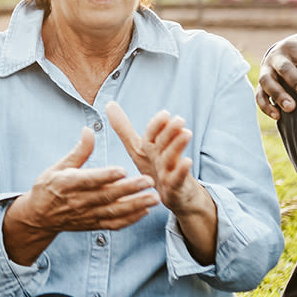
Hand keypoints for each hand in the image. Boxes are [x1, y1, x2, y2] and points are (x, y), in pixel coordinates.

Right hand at [2, 127, 159, 264]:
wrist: (38, 217)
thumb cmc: (48, 187)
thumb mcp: (58, 166)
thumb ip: (79, 151)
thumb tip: (89, 130)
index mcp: (68, 183)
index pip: (90, 180)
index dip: (106, 176)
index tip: (123, 170)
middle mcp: (78, 201)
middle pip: (107, 196)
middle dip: (130, 189)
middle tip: (150, 180)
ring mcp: (87, 215)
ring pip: (114, 212)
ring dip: (136, 206)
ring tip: (154, 198)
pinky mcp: (92, 225)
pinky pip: (113, 224)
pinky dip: (129, 220)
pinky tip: (145, 212)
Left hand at [105, 102, 217, 262]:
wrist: (176, 193)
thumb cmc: (155, 167)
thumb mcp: (138, 148)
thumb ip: (124, 128)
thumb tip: (109, 103)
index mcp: (151, 147)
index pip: (152, 134)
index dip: (158, 125)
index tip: (166, 114)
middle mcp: (162, 156)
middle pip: (164, 142)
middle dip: (171, 131)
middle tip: (179, 120)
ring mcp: (170, 171)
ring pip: (172, 157)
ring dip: (179, 145)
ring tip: (186, 133)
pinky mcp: (176, 187)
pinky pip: (178, 178)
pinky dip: (182, 170)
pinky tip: (187, 161)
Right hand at [255, 33, 296, 118]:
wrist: (283, 50)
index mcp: (293, 45)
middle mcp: (277, 57)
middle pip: (286, 69)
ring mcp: (266, 70)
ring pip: (267, 82)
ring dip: (278, 95)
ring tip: (291, 108)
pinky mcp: (260, 84)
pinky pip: (259, 96)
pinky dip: (266, 106)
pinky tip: (277, 116)